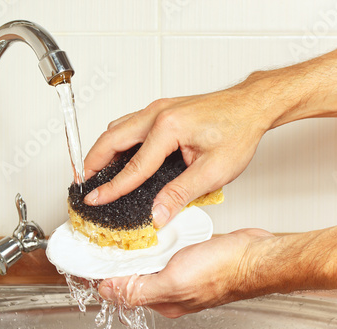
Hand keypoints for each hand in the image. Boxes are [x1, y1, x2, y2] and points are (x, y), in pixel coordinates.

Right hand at [82, 81, 279, 227]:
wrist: (252, 107)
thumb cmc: (239, 131)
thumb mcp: (213, 171)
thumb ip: (181, 194)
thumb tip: (158, 213)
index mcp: (169, 128)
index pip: (133, 165)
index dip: (112, 187)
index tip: (95, 199)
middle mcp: (159, 113)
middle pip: (112, 137)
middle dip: (93, 162)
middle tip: (84, 183)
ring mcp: (160, 109)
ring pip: (118, 128)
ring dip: (104, 149)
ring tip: (97, 171)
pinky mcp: (164, 110)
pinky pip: (131, 124)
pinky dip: (118, 140)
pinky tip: (122, 154)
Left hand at [98, 228, 274, 317]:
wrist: (254, 255)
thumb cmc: (223, 271)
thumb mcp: (174, 281)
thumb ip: (139, 288)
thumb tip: (107, 291)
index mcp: (163, 300)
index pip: (121, 291)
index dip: (103, 276)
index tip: (87, 262)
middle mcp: (170, 288)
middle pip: (133, 276)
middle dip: (118, 260)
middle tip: (105, 241)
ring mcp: (182, 271)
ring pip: (150, 260)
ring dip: (139, 248)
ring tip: (126, 234)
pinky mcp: (191, 256)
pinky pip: (167, 248)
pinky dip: (158, 239)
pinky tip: (156, 230)